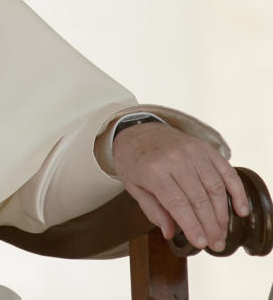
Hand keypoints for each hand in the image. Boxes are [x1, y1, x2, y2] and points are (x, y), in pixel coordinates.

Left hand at [111, 122, 248, 250]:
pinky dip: (236, 191)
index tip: (201, 243)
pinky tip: (240, 210)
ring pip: (215, 188)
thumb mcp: (133, 186)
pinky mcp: (205, 148)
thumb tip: (169, 233)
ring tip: (223, 232)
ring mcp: (192, 151)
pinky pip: (226, 171)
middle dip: (210, 225)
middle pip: (199, 198)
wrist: (138, 130)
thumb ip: (152, 210)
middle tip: (216, 244)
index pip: (177, 204)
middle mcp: (175, 159)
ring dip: (222, 214)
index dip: (191, 226)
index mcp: (153, 170)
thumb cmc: (133, 161)